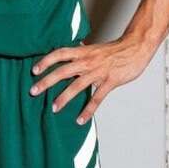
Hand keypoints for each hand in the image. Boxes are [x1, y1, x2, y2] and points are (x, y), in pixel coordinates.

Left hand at [30, 37, 152, 123]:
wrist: (136, 48)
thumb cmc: (114, 50)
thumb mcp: (93, 48)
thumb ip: (79, 53)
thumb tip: (65, 54)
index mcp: (82, 52)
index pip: (59, 53)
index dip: (46, 61)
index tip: (34, 70)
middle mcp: (87, 61)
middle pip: (63, 71)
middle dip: (47, 81)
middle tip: (33, 91)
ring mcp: (98, 72)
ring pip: (77, 85)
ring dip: (64, 98)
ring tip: (53, 109)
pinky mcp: (110, 81)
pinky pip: (97, 98)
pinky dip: (88, 110)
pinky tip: (80, 120)